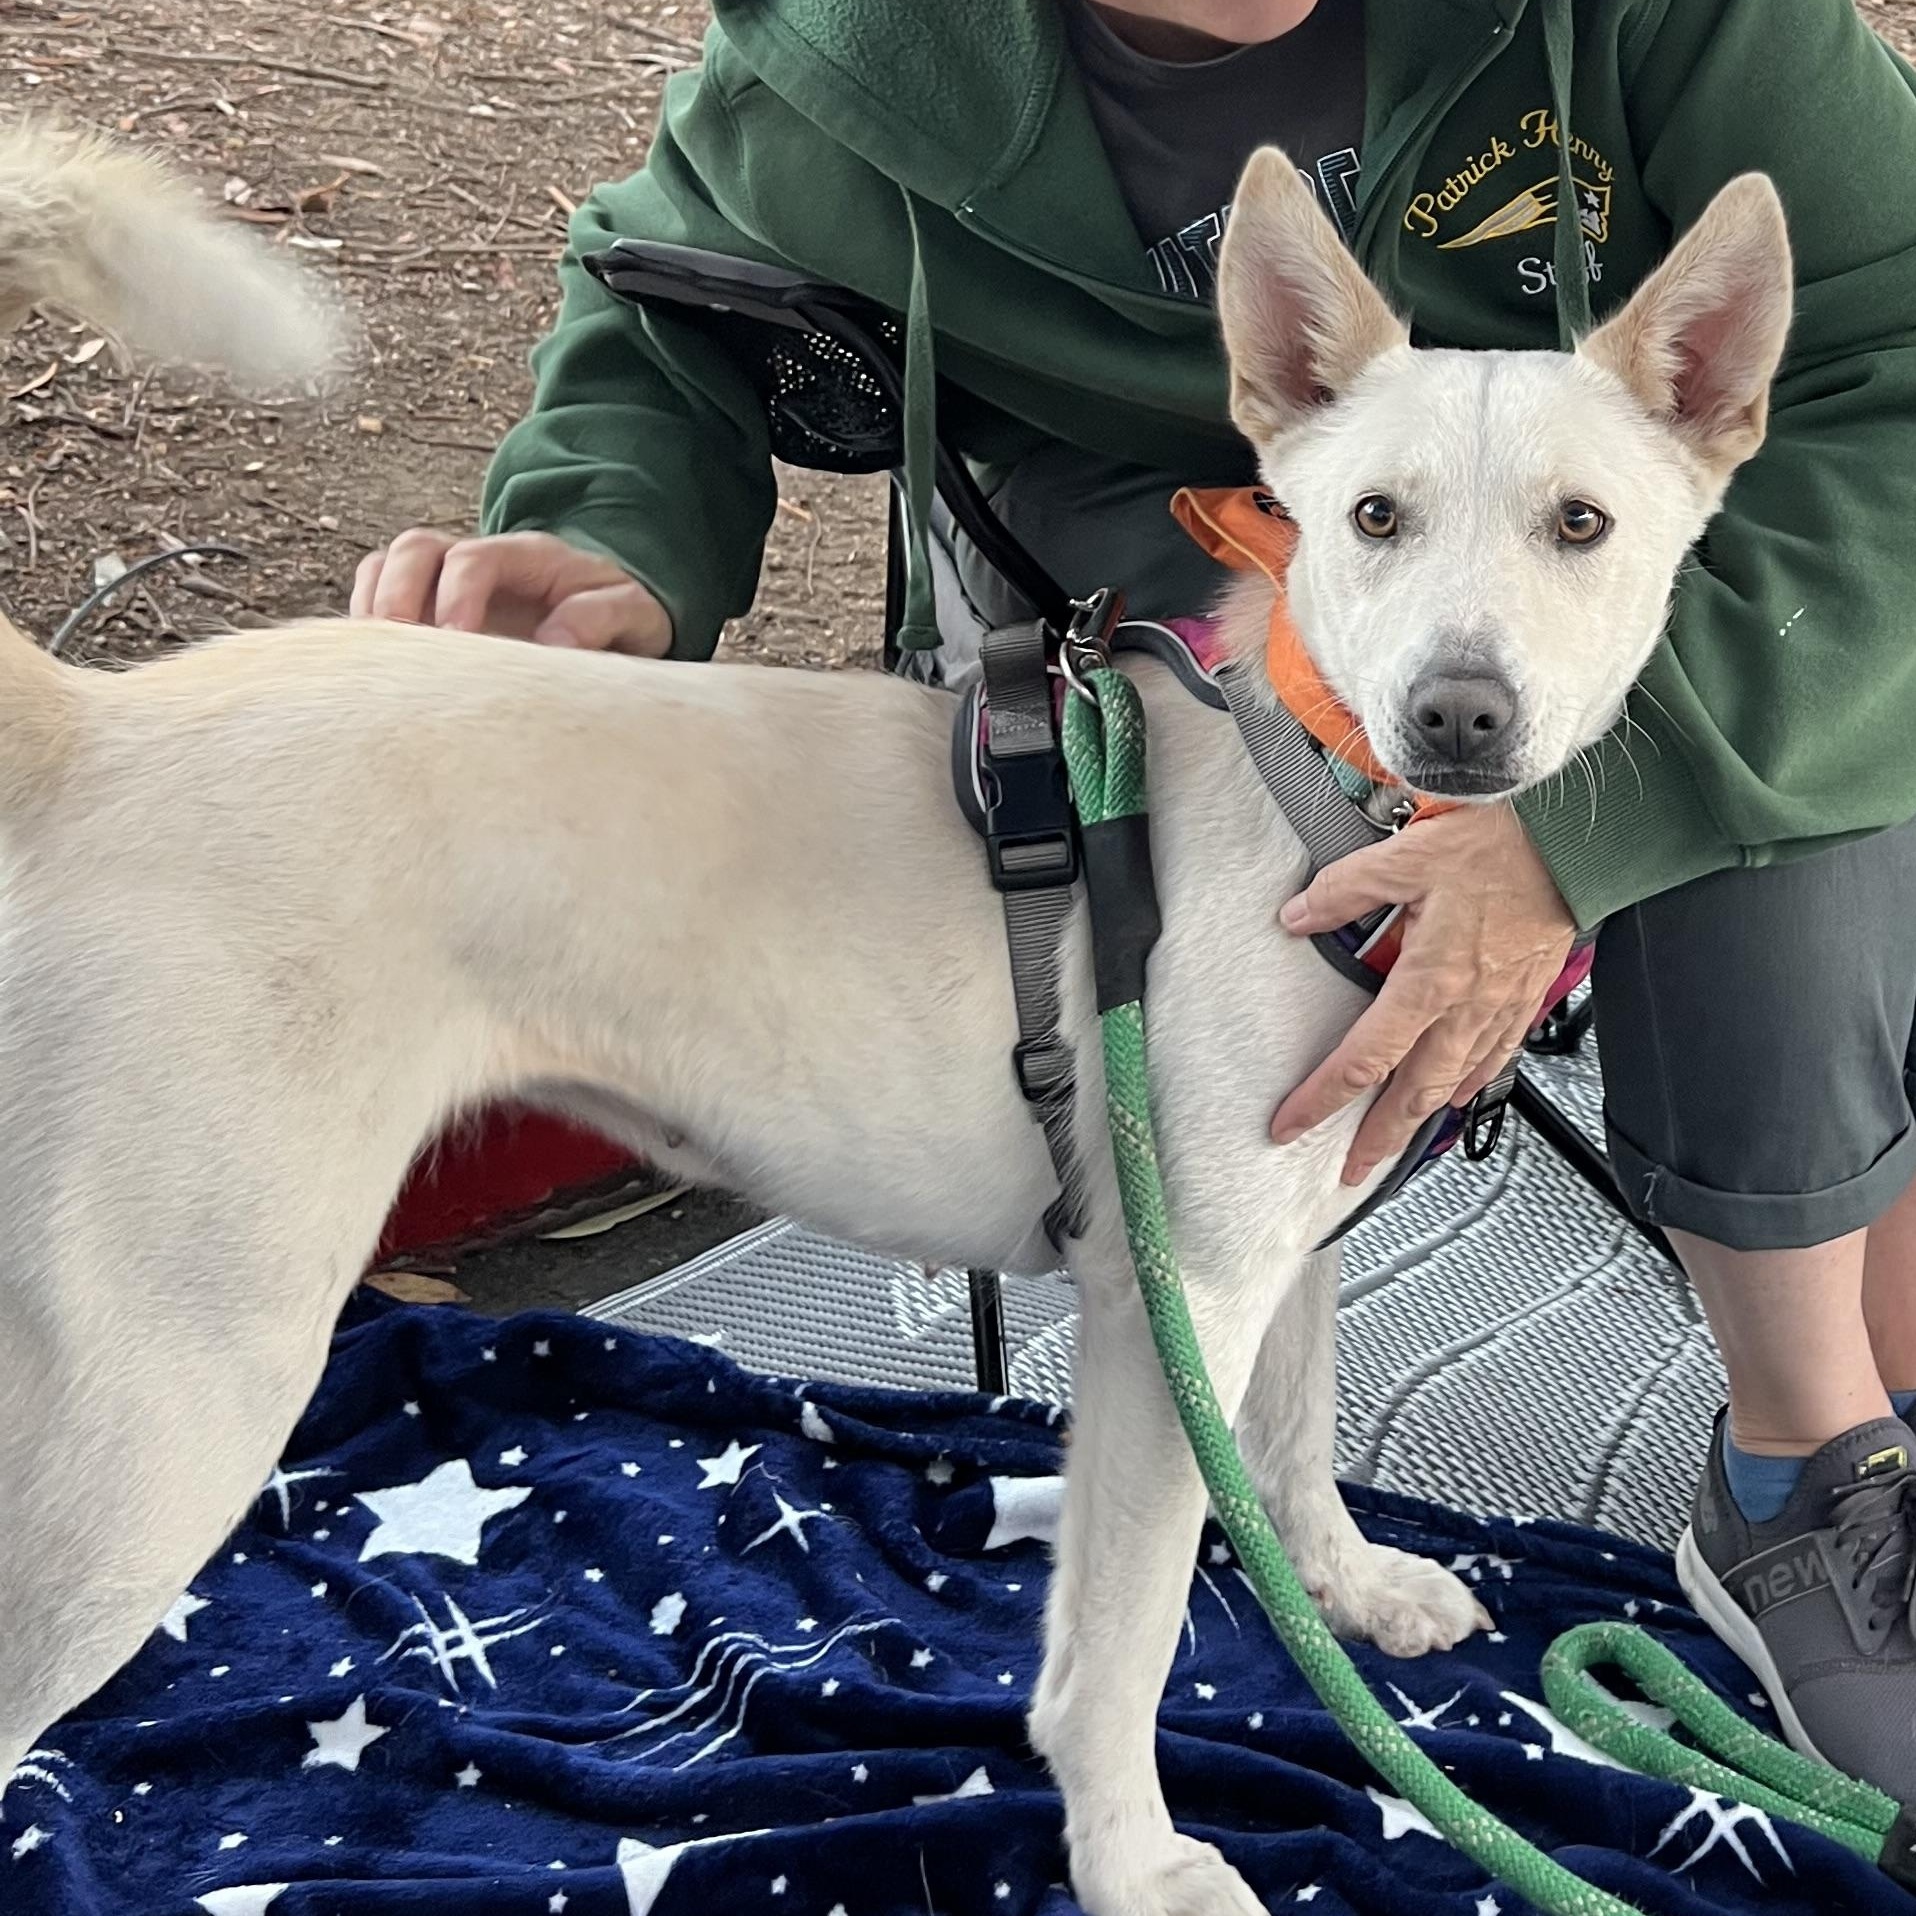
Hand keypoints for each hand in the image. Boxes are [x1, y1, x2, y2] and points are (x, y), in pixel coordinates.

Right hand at [350, 528, 672, 655]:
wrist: (617, 621)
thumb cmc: (621, 618)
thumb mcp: (632, 614)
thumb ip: (600, 619)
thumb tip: (552, 641)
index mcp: (529, 557)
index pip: (473, 558)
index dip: (456, 595)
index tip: (456, 642)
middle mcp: (481, 562)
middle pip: (416, 549)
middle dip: (396, 594)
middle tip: (397, 648)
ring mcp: (451, 584)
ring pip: (389, 567)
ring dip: (374, 606)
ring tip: (377, 661)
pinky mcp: (435, 611)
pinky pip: (383, 598)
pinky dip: (373, 627)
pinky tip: (377, 666)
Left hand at [1270, 804, 1574, 1184]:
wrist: (1576, 841)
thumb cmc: (1501, 845)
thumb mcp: (1405, 858)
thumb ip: (1344, 892)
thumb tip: (1298, 916)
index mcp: (1430, 980)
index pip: (1364, 1059)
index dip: (1322, 1099)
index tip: (1291, 1124)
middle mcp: (1466, 1006)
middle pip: (1412, 1093)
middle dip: (1377, 1138)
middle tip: (1350, 1169)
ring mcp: (1501, 1006)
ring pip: (1454, 1082)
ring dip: (1420, 1120)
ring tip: (1395, 1143)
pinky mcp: (1526, 995)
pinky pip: (1494, 1055)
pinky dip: (1470, 1082)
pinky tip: (1458, 1092)